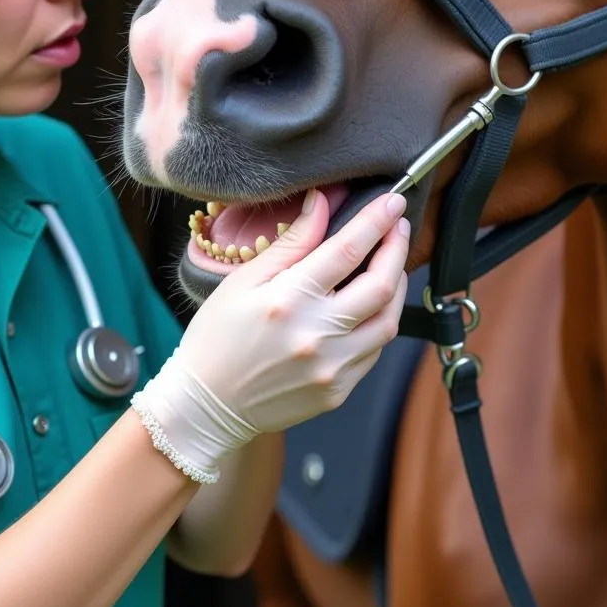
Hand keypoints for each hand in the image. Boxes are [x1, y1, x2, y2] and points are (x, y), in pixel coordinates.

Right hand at [131, 191, 409, 481]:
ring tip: (391, 263)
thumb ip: (291, 242)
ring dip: (396, 286)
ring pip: (388, 321)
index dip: (376, 221)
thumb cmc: (219, 336)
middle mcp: (317, 335)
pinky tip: (372, 305)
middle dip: (397, 249)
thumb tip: (322, 203)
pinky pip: (375, 351)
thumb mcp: (244, 280)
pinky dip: (380, 321)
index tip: (392, 202)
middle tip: (398, 227)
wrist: (208, 405)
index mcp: (289, 300)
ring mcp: (332, 368)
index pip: (348, 250)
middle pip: (381, 286)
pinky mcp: (338, 391)